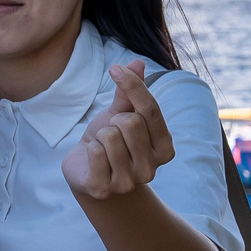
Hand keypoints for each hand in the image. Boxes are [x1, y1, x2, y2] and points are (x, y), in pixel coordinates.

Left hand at [63, 62, 174, 200]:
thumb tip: (137, 62)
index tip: (116, 69)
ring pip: (110, 136)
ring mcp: (128, 182)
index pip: (152, 109)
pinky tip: (92, 161)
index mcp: (164, 148)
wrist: (86, 172)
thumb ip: (130, 92)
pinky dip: (88, 149)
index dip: (132, 85)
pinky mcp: (104, 189)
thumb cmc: (110, 140)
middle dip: (113, 121)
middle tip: (110, 134)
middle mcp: (151, 169)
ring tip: (101, 148)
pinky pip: (95, 152)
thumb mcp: (121, 113)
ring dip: (99, 137)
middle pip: (131, 122)